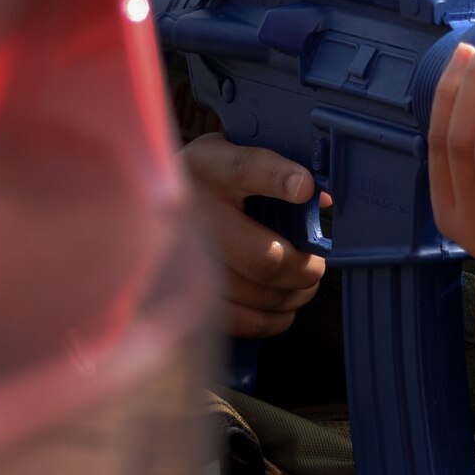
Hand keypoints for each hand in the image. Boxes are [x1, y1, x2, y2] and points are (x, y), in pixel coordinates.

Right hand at [179, 133, 328, 337]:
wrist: (153, 202)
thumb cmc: (214, 179)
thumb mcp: (236, 154)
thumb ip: (278, 168)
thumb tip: (321, 198)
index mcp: (210, 166)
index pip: (245, 169)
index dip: (278, 178)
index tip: (305, 188)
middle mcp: (193, 212)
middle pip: (262, 256)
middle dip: (303, 267)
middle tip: (316, 265)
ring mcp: (184, 259)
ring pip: (256, 293)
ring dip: (292, 294)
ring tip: (303, 284)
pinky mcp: (185, 296)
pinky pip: (241, 320)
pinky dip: (272, 318)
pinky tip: (282, 306)